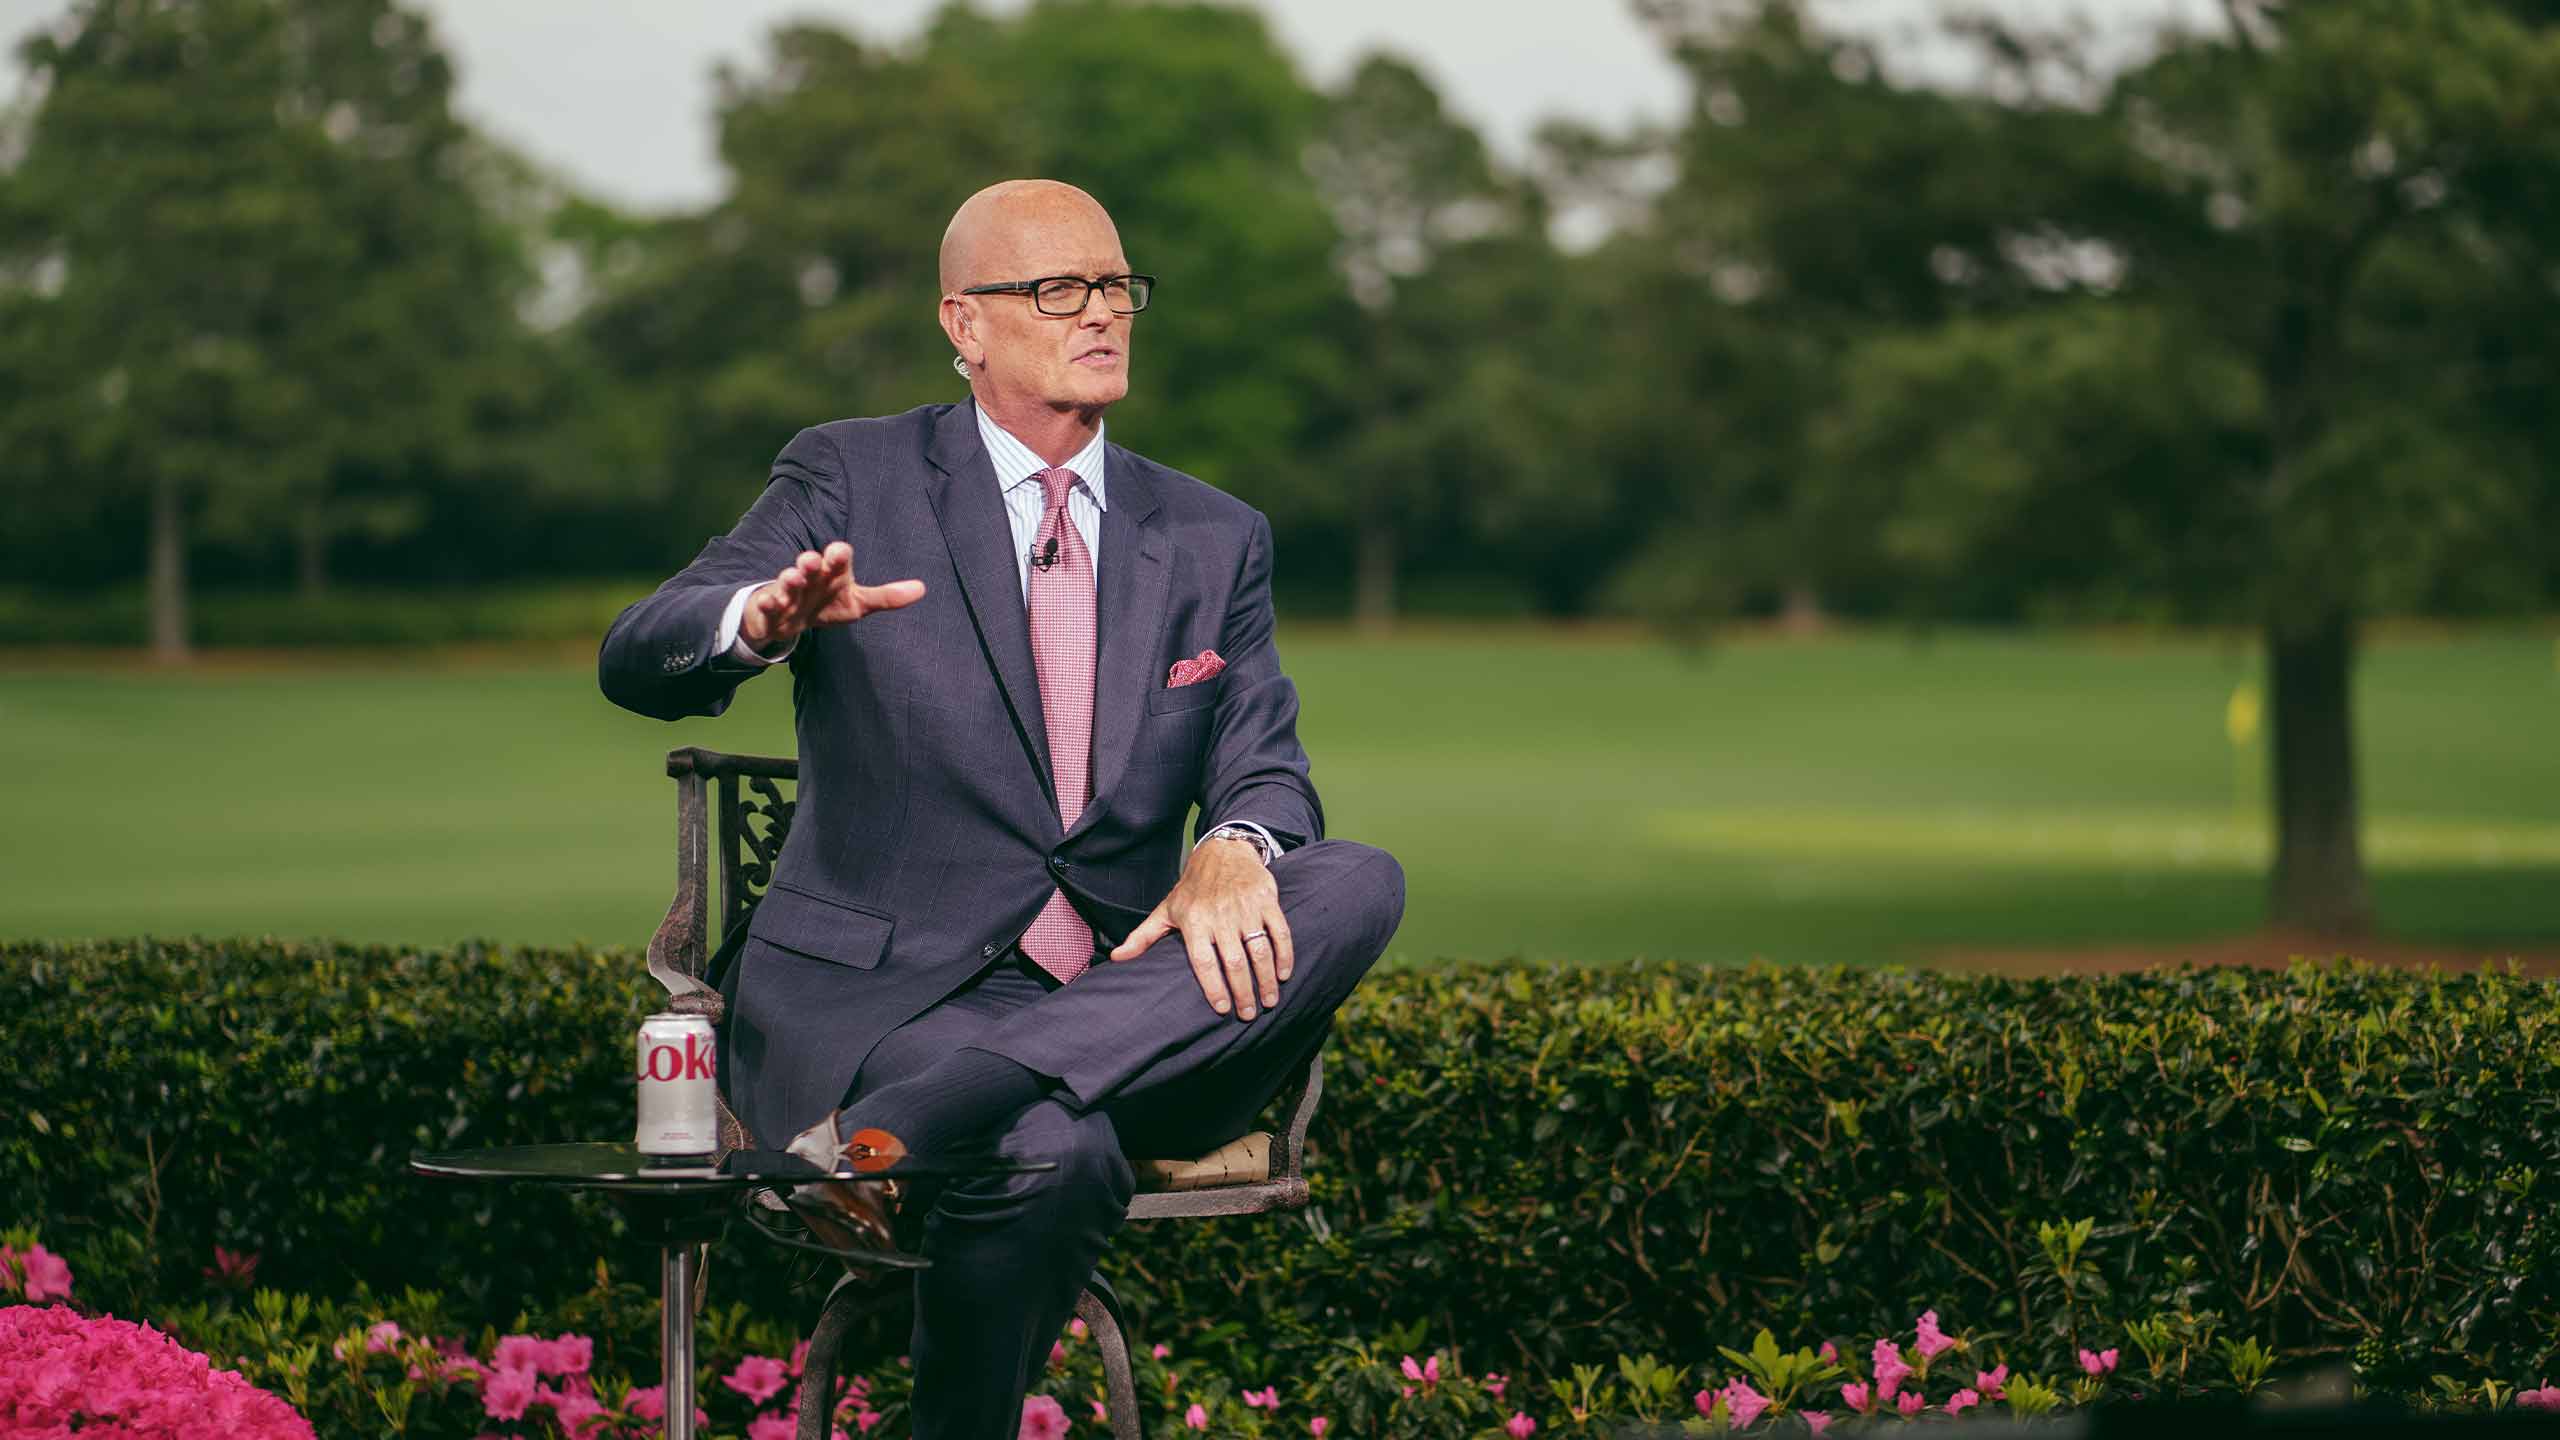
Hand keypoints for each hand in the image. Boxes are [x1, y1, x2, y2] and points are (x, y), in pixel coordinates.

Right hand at [739, 541, 924, 654]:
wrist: (787, 619)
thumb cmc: (827, 604)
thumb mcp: (858, 603)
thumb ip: (887, 597)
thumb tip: (922, 588)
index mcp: (832, 572)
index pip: (838, 557)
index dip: (838, 555)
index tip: (840, 553)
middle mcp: (810, 576)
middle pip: (811, 564)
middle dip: (812, 561)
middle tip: (813, 560)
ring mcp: (788, 589)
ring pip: (788, 580)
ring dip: (790, 578)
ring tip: (793, 577)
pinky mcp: (770, 606)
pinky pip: (768, 603)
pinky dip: (769, 602)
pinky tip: (772, 601)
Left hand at [1106, 838, 1292, 1020]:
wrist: (1223, 851)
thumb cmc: (1193, 888)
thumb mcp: (1166, 909)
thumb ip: (1143, 936)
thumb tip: (1117, 958)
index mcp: (1194, 922)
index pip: (1204, 961)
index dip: (1213, 987)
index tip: (1223, 1009)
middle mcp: (1220, 916)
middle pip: (1234, 962)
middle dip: (1244, 992)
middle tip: (1248, 1014)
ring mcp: (1245, 908)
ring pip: (1260, 950)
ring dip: (1266, 979)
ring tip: (1269, 1001)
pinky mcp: (1266, 900)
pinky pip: (1280, 932)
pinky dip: (1285, 955)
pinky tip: (1284, 974)